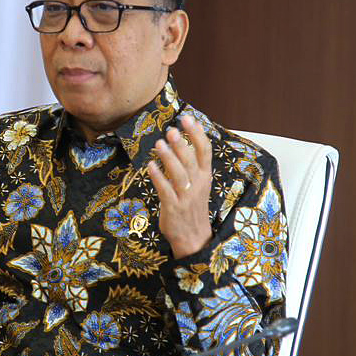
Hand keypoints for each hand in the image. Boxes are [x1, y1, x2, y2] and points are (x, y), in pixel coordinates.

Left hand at [147, 114, 212, 257]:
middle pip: (191, 161)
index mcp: (205, 176)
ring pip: (179, 174)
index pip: (205, 151)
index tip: (187, 118)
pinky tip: (150, 166)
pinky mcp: (173, 207)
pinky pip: (165, 190)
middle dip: (182, 145)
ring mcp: (186, 197)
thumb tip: (183, 139)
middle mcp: (198, 185)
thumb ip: (193, 164)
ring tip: (159, 144)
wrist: (194, 237)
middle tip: (172, 130)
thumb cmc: (192, 206)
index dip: (197, 134)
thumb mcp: (199, 184)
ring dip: (169, 158)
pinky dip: (158, 177)